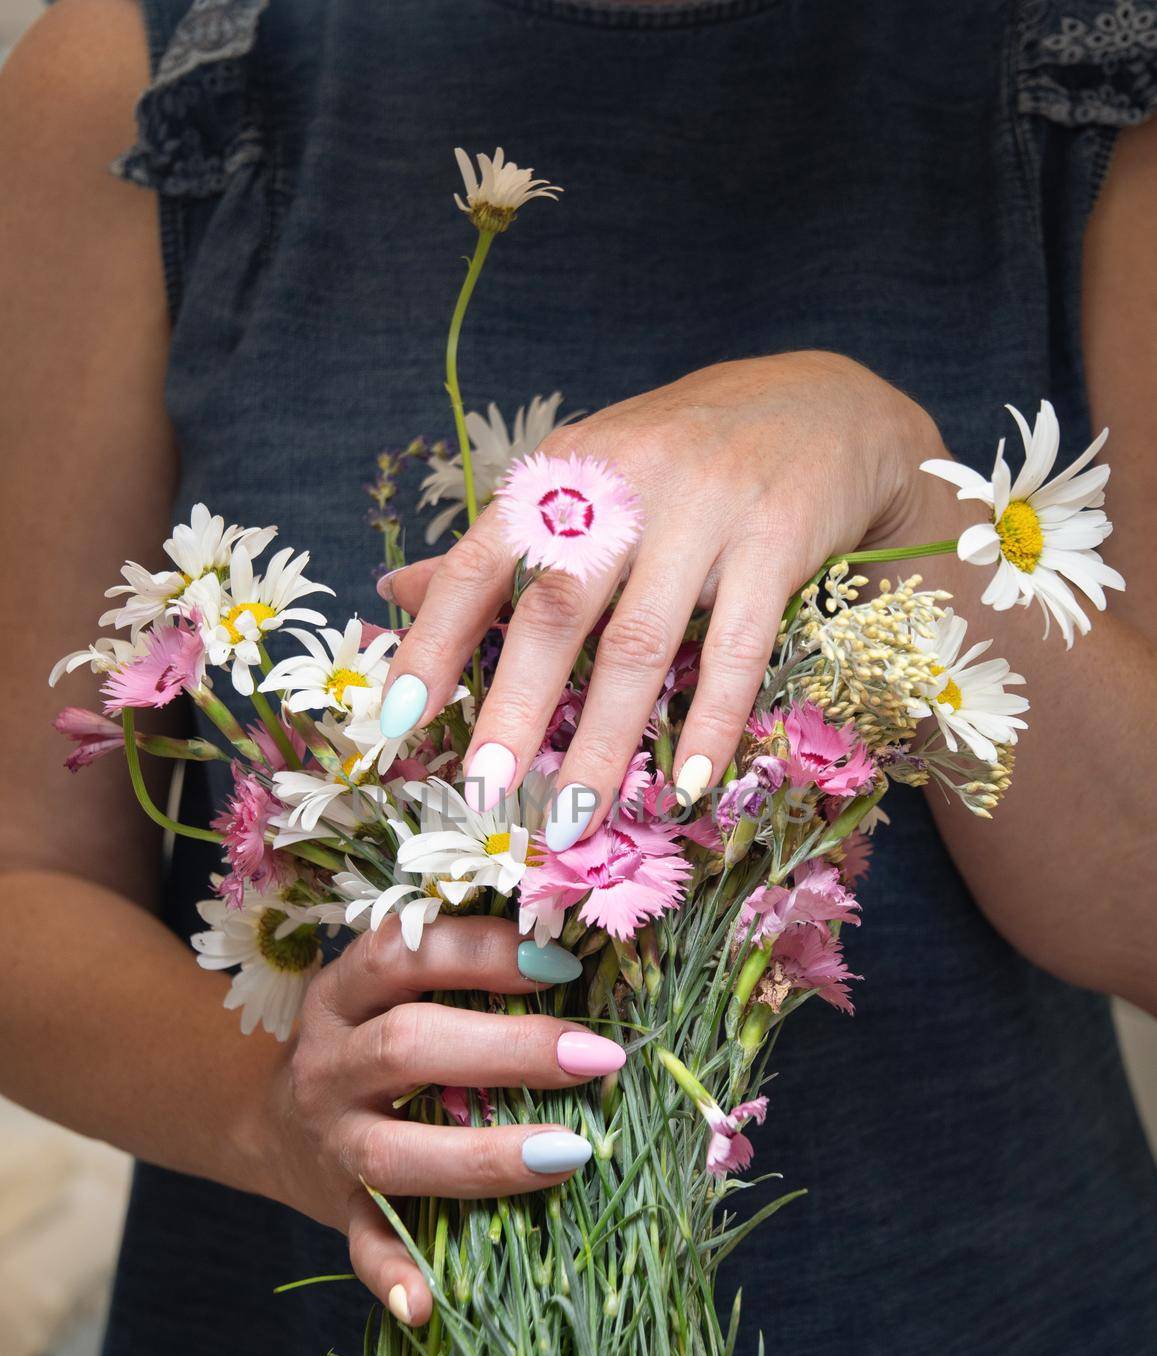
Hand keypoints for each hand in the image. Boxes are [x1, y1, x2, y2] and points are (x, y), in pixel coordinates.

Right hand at [252, 917, 621, 1324]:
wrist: (271, 1125)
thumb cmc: (373, 1040)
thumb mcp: (396, 994)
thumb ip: (467, 978)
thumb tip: (583, 963)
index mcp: (345, 995)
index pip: (403, 955)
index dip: (481, 953)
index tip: (562, 964)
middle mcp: (330, 1064)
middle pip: (407, 1046)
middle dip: (509, 1049)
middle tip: (596, 1056)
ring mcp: (331, 1143)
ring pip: (393, 1151)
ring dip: (484, 1155)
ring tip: (572, 1153)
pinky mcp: (339, 1212)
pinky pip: (361, 1246)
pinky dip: (392, 1276)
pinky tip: (430, 1302)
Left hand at [380, 351, 940, 834]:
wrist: (825, 405)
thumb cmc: (685, 456)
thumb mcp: (587, 477)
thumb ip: (502, 541)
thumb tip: (397, 590)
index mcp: (566, 469)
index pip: (481, 560)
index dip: (435, 641)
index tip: (397, 720)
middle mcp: (626, 482)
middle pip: (558, 608)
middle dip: (516, 705)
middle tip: (485, 788)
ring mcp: (705, 509)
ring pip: (642, 643)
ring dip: (605, 740)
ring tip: (575, 816)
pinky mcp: (776, 540)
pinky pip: (738, 649)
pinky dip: (712, 722)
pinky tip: (689, 783)